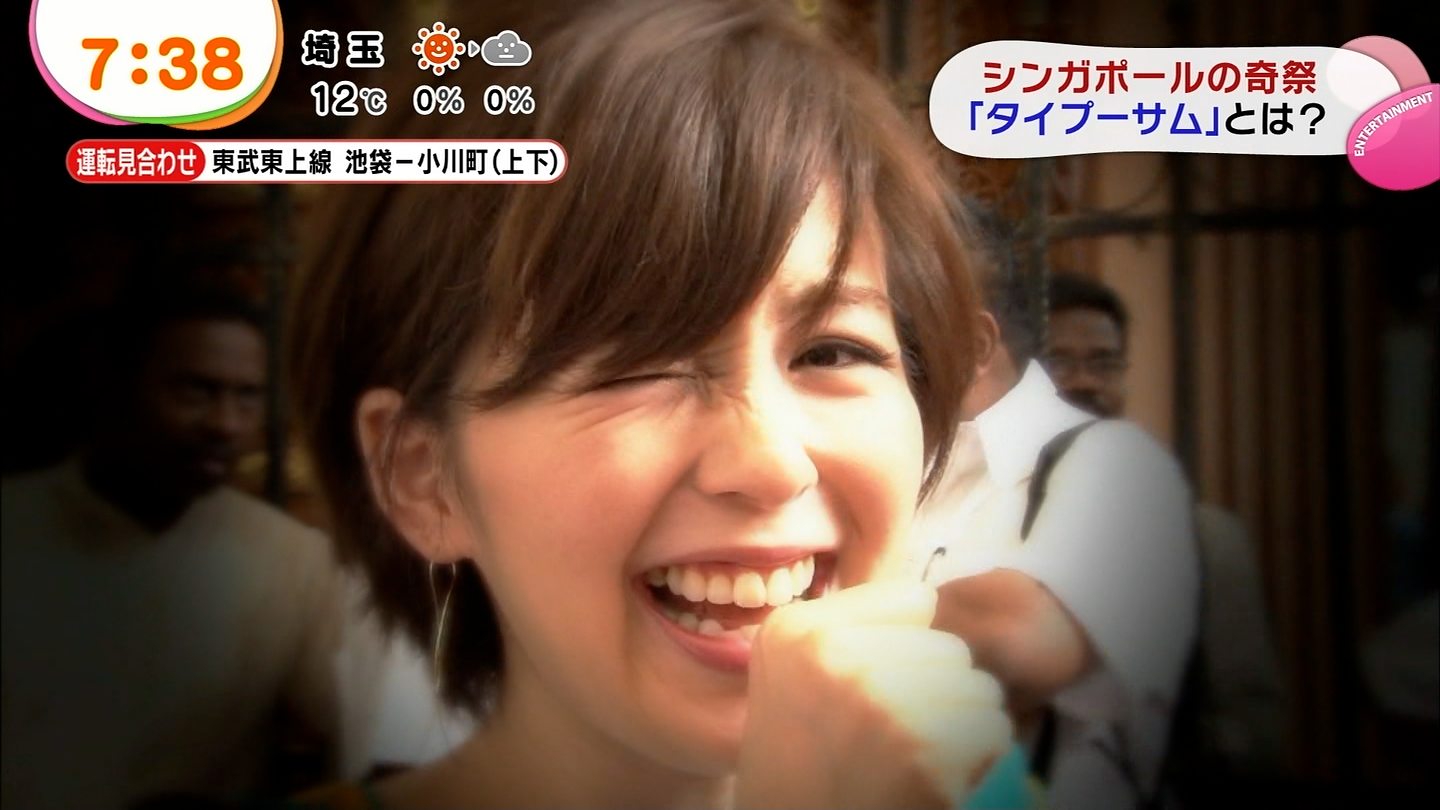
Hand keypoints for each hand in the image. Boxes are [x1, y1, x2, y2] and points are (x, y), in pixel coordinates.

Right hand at [734, 581, 1012, 808]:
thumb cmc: (803, 759)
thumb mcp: (793, 671)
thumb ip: (851, 627)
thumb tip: (932, 601)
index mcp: (798, 629)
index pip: (917, 600)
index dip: (906, 650)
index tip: (870, 693)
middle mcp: (833, 657)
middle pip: (951, 649)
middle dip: (936, 693)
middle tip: (888, 740)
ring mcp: (878, 702)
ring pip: (980, 689)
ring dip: (959, 729)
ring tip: (906, 761)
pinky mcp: (922, 752)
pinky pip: (993, 731)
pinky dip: (976, 762)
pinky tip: (927, 782)